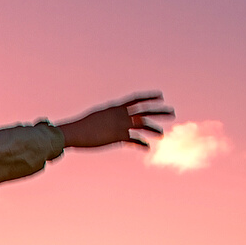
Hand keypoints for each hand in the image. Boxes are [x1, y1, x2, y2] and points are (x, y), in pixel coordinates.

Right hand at [55, 92, 173, 149]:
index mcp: (115, 108)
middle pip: (145, 110)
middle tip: (172, 112)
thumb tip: (104, 121)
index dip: (149, 97)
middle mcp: (120, 114)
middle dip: (160, 111)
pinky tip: (147, 148)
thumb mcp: (94, 118)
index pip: (136, 99)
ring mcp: (120, 124)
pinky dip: (141, 144)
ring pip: (143, 124)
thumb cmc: (79, 127)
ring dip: (154, 129)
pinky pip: (134, 140)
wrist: (73, 132)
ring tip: (162, 134)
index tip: (161, 96)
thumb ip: (104, 119)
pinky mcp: (118, 136)